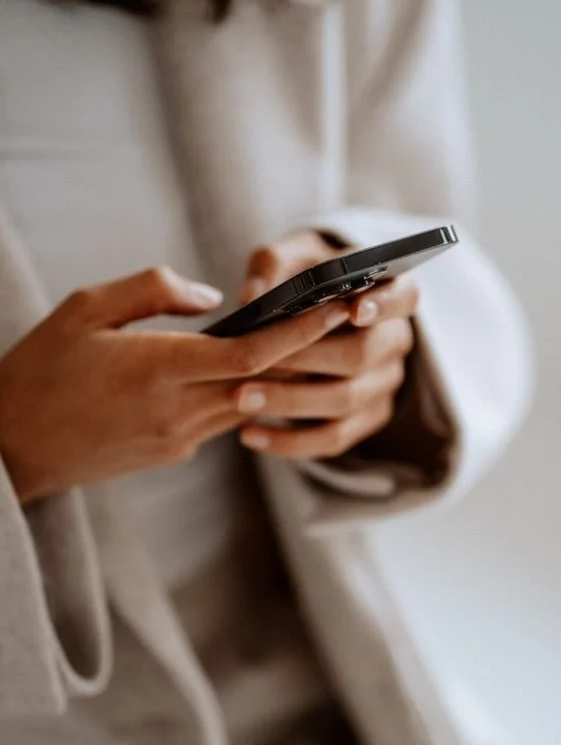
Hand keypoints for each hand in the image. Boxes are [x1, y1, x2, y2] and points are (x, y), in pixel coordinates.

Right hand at [0, 267, 348, 503]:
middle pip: (265, 381)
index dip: (302, 331)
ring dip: (278, 374)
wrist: (11, 445)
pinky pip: (222, 419)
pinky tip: (244, 370)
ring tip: (303, 337)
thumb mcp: (87, 309)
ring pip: (249, 402)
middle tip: (343, 319)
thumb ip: (155, 291)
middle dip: (307, 351)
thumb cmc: (41, 369)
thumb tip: (212, 298)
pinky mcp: (174, 453)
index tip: (338, 309)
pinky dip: (240, 392)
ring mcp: (180, 438)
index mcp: (158, 368)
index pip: (252, 353)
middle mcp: (179, 410)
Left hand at [234, 230, 418, 459]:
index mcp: (392, 293)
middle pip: (362, 355)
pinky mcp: (366, 419)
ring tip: (241, 399)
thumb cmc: (305, 279)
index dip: (382, 305)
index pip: (404, 297)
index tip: (353, 309)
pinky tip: (249, 434)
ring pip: (345, 401)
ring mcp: (384, 384)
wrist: (311, 319)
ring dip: (289, 402)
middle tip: (256, 361)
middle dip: (306, 359)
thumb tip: (253, 297)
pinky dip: (290, 441)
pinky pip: (334, 439)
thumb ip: (273, 266)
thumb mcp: (292, 258)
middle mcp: (395, 341)